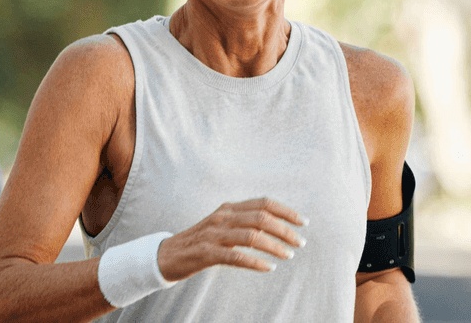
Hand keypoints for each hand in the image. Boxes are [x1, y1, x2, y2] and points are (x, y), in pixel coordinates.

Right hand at [156, 197, 305, 281]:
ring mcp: (214, 234)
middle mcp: (223, 217)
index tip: (303, 222)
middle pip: (262, 218)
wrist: (167, 254)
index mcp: (229, 208)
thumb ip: (244, 221)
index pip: (263, 203)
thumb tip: (275, 225)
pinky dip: (256, 262)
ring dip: (274, 246)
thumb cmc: (200, 242)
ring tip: (288, 255)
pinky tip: (268, 267)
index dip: (286, 211)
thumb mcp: (222, 225)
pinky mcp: (207, 252)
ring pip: (252, 236)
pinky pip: (236, 256)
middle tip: (300, 242)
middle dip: (285, 230)